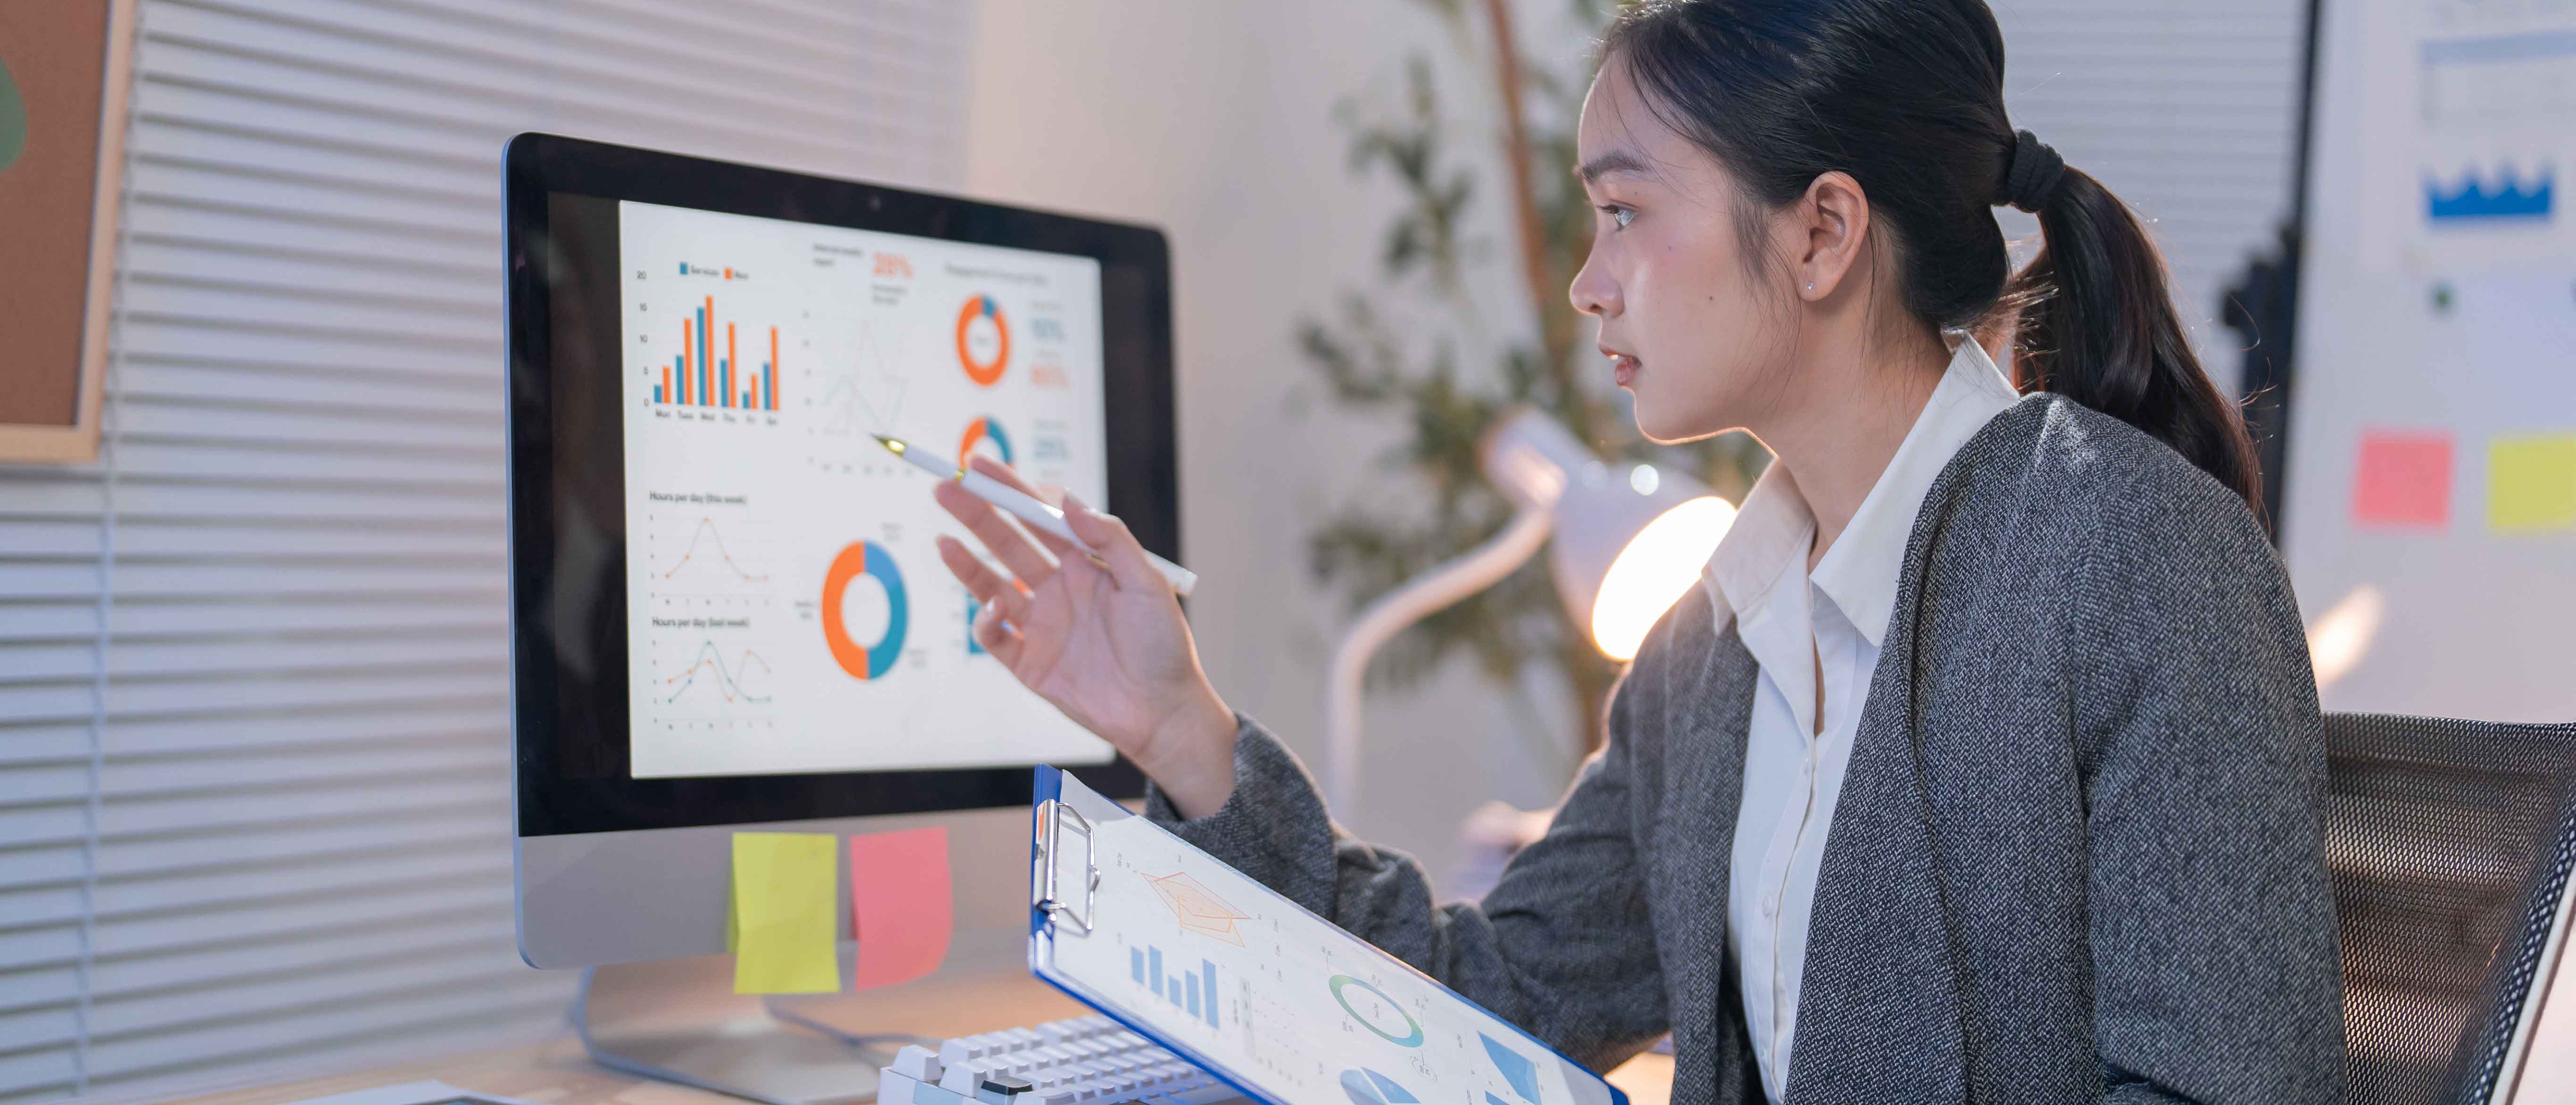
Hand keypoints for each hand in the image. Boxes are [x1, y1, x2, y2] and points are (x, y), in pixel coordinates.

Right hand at [931, 457, 1235, 816]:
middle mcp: (1059, 590)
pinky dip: (986, 621)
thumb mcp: (1148, 583)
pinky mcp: (1029, 663)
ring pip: (993, 585)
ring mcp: (1042, 626)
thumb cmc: (1164, 646)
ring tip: (945, 537)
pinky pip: (995, 638)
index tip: (982, 465)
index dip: (1012, 491)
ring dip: (968, 562)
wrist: (1163, 711)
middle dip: (979, 514)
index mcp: (1087, 565)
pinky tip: (993, 605)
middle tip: (947, 486)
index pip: (1041, 518)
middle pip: (1010, 543)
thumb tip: (1067, 499)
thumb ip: (1110, 539)